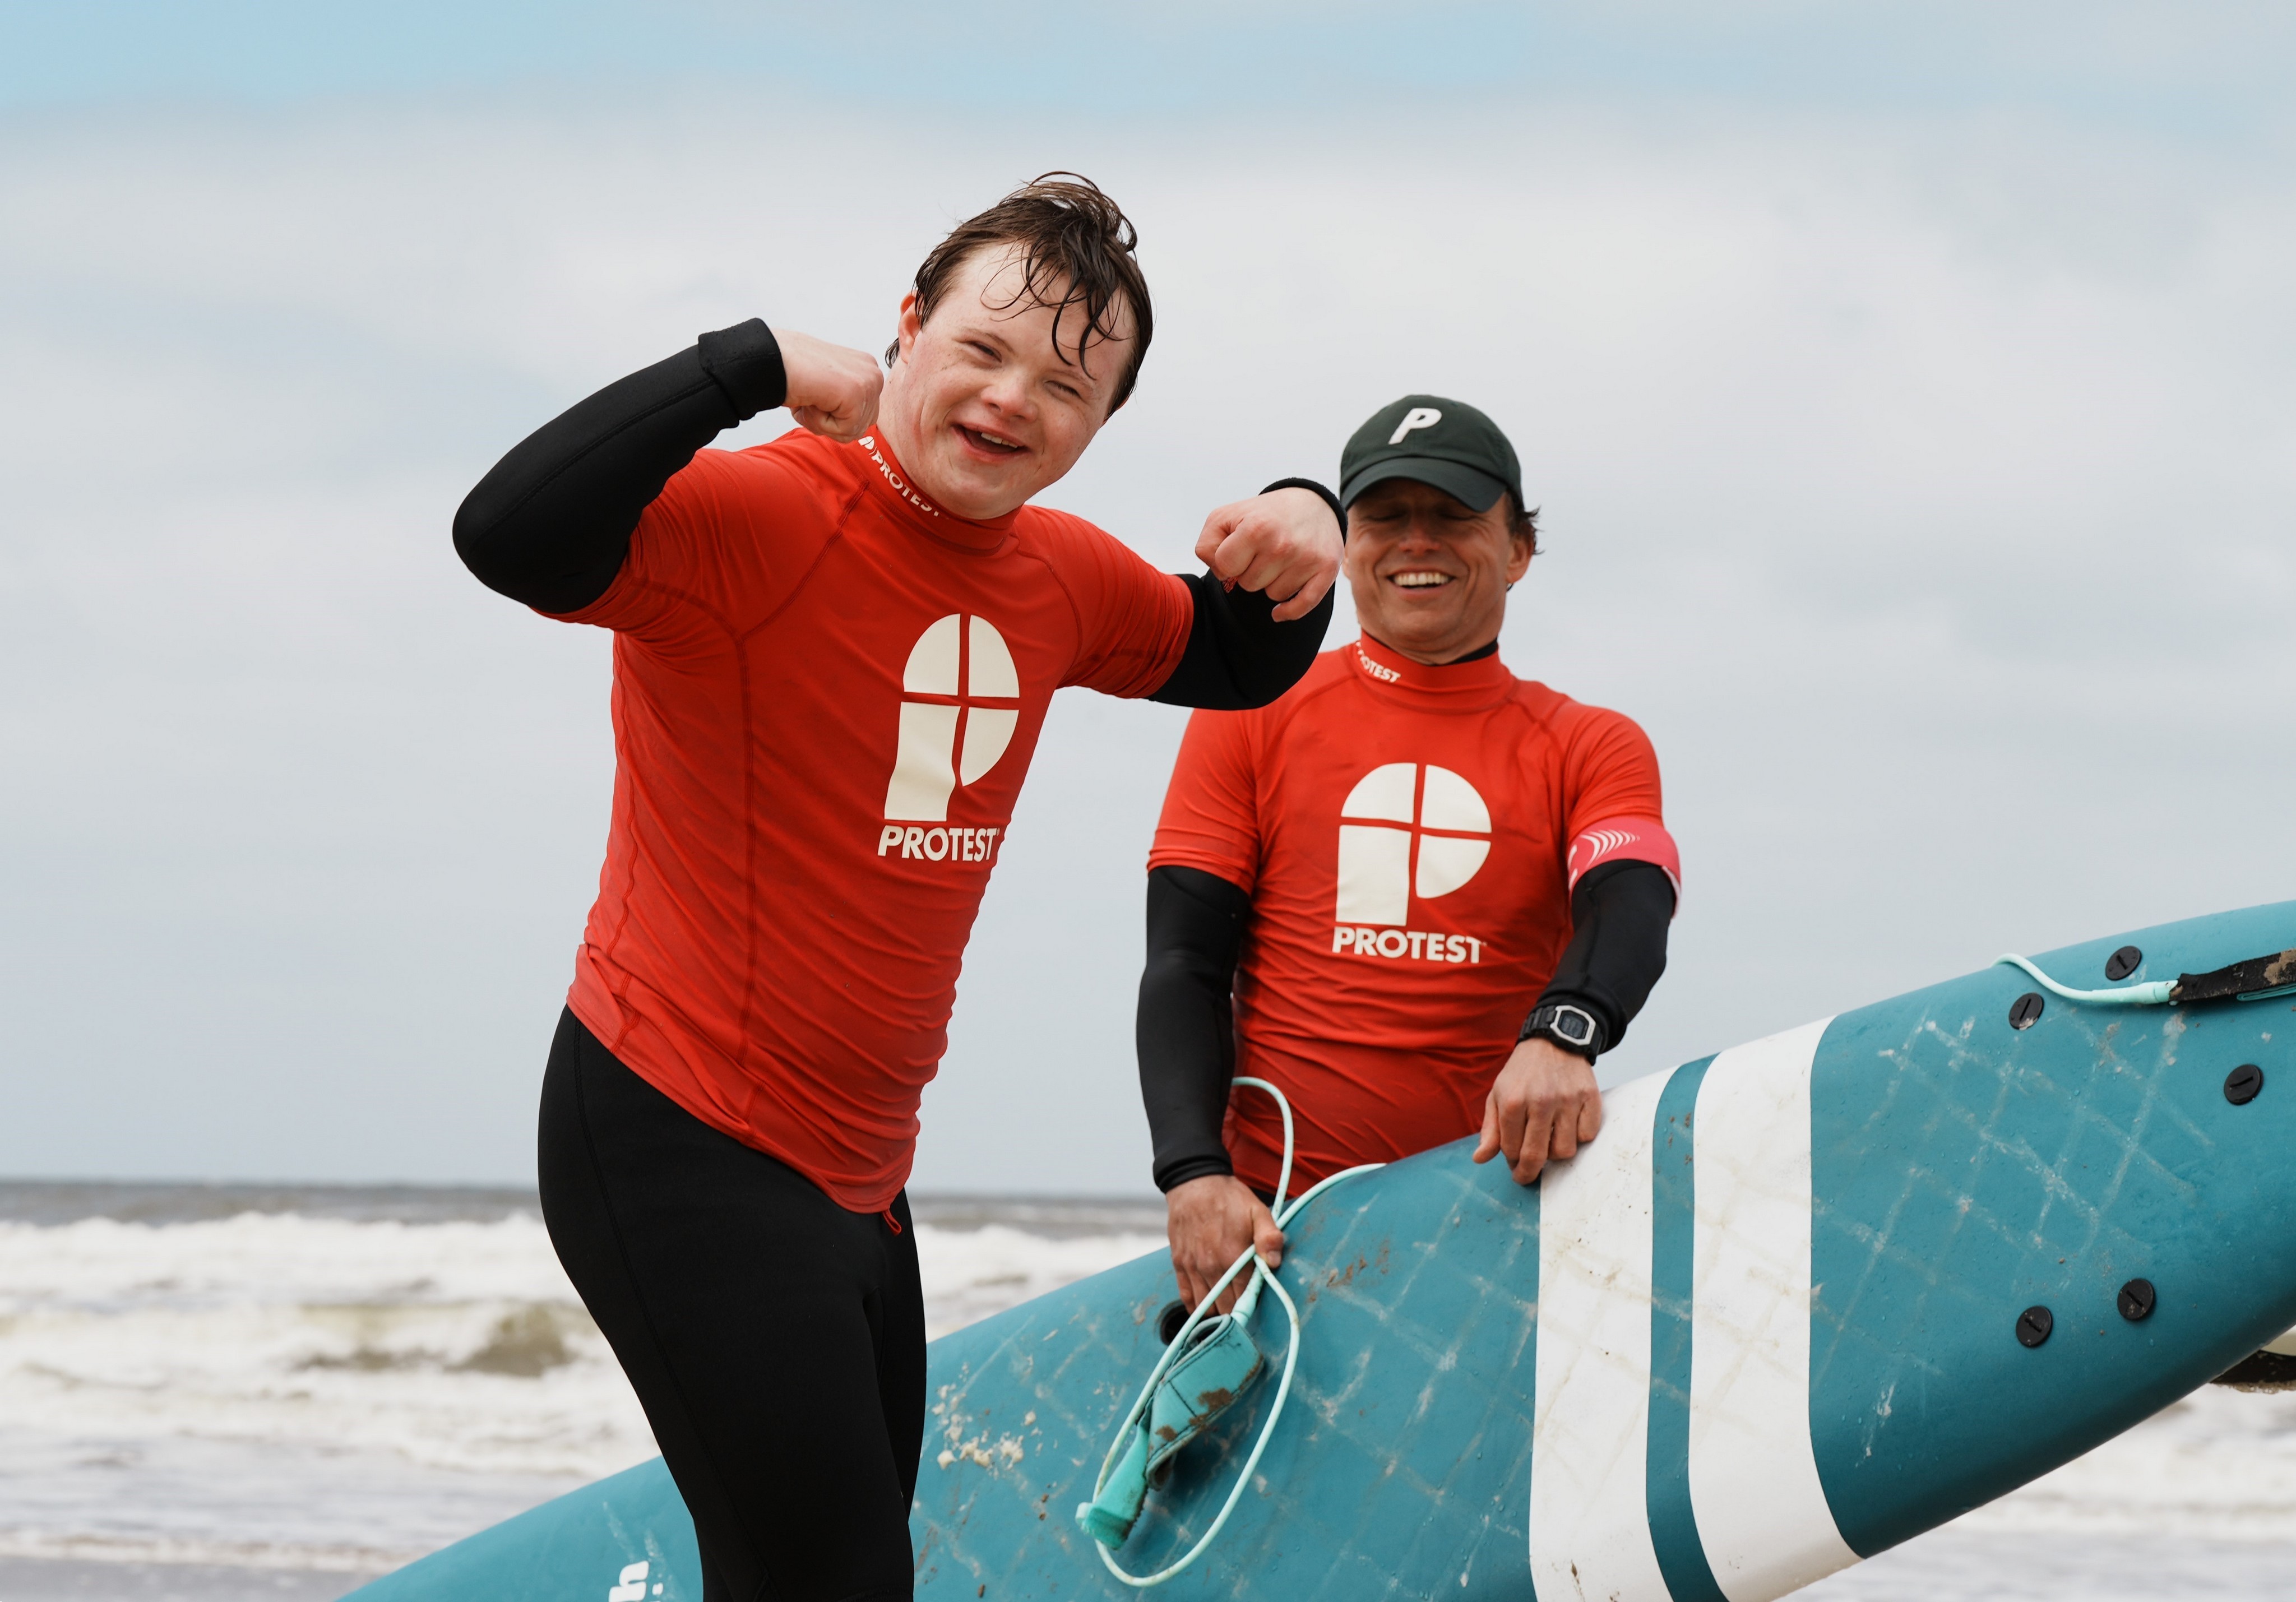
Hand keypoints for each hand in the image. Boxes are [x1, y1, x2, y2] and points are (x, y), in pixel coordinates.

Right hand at [769, 327, 881, 442]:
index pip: (863, 417)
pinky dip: (820, 422)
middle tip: (811, 399)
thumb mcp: (829, 388)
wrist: (771, 359)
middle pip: (861, 427)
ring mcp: (868, 382)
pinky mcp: (856, 394)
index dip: (835, 417)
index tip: (817, 395)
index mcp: (867, 370)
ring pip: (852, 431)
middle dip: (832, 423)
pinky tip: (811, 399)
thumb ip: (845, 403)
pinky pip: (843, 431)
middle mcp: (873, 373)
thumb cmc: (793, 372)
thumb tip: (855, 429)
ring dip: (823, 422)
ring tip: (810, 398)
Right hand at [1165, 1175, 1283, 1315]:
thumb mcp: (1257, 1210)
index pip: (1244, 1298)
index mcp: (1233, 1256)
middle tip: (1245, 1311)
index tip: (1258, 1308)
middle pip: (1225, 1307)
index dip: (1253, 1307)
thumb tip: (1274, 1263)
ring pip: (1205, 1306)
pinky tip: (1206, 1308)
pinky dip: (1195, 1308)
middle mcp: (1211, 1266)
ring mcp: (1192, 1267)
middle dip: (1236, 1313)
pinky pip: (1186, 1297)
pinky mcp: (1179, 1264)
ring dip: (1217, 1314)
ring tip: (1227, 1312)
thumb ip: (1269, 1236)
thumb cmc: (1229, 1198)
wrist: (1194, 1183)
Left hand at [1194, 487, 1342, 622]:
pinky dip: (1288, 611)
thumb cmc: (1264, 514)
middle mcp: (1282, 544)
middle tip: (1262, 552)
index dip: (1227, 563)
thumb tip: (1220, 574)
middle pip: (1249, 584)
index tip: (1238, 551)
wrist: (1311, 503)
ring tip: (1280, 558)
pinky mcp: (1326, 570)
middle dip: (1250, 571)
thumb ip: (1207, 545)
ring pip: (1273, 595)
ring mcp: (1306, 558)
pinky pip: (1301, 606)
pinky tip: (1279, 612)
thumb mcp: (1225, 517)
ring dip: (1272, 582)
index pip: (1225, 568)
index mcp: (1256, 528)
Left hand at [1473, 1037, 1602, 1184]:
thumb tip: (1480, 1159)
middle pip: (1537, 1156)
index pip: (1511, 1150)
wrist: (1553, 1040)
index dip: (1512, 1163)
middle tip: (1528, 1175)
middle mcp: (1540, 1101)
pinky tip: (1568, 1128)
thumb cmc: (1522, 1072)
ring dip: (1556, 1153)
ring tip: (1549, 1141)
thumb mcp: (1497, 1095)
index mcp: (1513, 1101)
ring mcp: (1567, 1100)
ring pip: (1565, 1150)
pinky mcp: (1589, 1097)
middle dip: (1530, 1172)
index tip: (1514, 1165)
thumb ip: (1490, 1130)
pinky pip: (1587, 1136)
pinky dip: (1579, 1138)